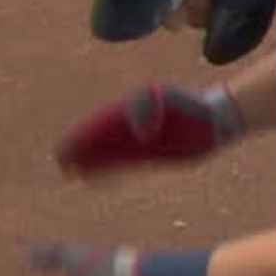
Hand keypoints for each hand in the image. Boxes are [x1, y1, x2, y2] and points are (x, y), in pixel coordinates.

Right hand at [55, 84, 243, 177]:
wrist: (213, 119)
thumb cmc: (189, 104)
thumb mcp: (165, 95)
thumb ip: (145, 105)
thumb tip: (138, 132)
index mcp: (128, 113)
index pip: (97, 126)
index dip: (80, 137)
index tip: (65, 148)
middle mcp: (130, 129)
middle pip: (98, 142)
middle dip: (80, 151)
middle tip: (61, 164)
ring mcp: (139, 144)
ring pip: (108, 155)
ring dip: (91, 164)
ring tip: (72, 173)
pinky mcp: (150, 157)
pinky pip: (124, 166)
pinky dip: (109, 172)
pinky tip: (96, 179)